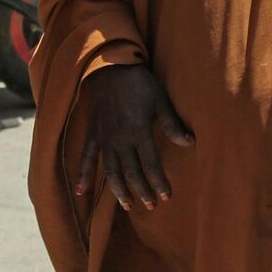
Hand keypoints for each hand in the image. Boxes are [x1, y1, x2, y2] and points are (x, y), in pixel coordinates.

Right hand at [74, 64, 192, 211]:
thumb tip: (189, 143)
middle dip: (142, 191)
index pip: (151, 164)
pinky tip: (81, 191)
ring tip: (128, 205)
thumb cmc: (138, 82)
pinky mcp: (92, 133)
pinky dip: (83, 174)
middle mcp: (121, 139)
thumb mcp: (160, 100)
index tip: (166, 196)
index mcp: (139, 131)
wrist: (110, 66)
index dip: (159, 182)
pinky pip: (86, 157)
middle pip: (132, 172)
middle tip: (151, 206)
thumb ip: (172, 124)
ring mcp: (104, 138)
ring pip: (111, 170)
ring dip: (119, 190)